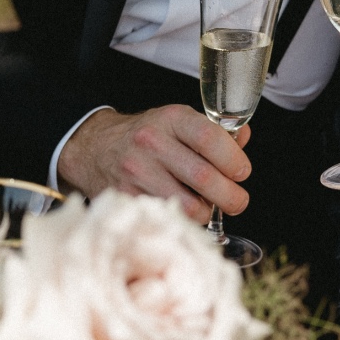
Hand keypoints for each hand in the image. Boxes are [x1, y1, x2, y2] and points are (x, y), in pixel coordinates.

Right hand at [59, 104, 250, 222]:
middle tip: (237, 201)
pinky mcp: (127, 198)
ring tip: (208, 206)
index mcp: (171, 119)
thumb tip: (243, 139)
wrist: (96, 148)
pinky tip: (186, 212)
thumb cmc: (146, 137)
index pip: (210, 138)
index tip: (242, 172)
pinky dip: (185, 221)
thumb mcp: (178, 123)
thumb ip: (214, 132)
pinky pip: (169, 218)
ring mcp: (137, 172)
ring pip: (189, 206)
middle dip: (231, 196)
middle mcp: (152, 142)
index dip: (234, 160)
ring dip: (207, 212)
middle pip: (204, 177)